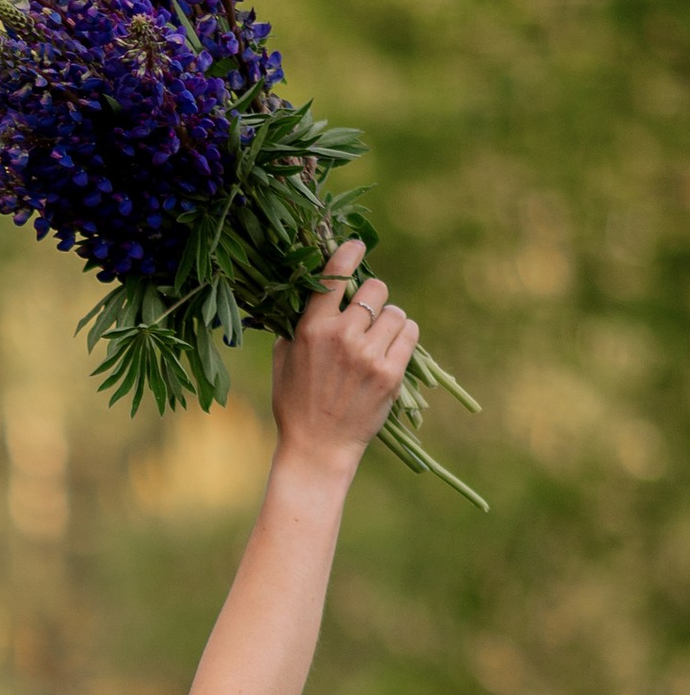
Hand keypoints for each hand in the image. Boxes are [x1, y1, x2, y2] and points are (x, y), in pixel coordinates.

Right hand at [271, 239, 418, 472]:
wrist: (317, 448)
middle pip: (375, 290)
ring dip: (390, 320)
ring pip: (396, 313)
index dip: (349, 254)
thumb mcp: (284, 360)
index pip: (335, 277)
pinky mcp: (391, 374)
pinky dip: (404, 337)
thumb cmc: (295, 404)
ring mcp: (369, 356)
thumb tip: (312, 294)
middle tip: (369, 313)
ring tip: (380, 338)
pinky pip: (410, 335)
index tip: (357, 246)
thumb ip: (298, 326)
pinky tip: (392, 349)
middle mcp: (342, 337)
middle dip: (374, 297)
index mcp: (312, 329)